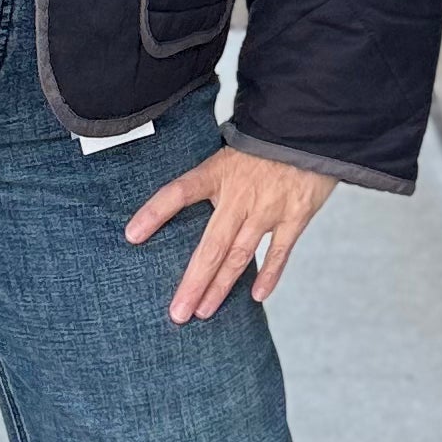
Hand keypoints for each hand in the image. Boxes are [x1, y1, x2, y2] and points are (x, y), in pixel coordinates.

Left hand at [122, 147, 335, 322]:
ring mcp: (268, 208)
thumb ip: (211, 175)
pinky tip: (255, 296)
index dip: (154, 212)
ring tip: (203, 312)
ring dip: (220, 287)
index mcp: (218, 172)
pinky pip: (279, 252)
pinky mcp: (295, 216)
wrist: (310, 128)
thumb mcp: (230, 148)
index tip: (132, 235)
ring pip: (239, 255)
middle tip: (177, 313)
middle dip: (193, 283)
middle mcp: (240, 194)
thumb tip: (183, 195)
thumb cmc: (266, 141)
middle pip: (211, 246)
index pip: (178, 192)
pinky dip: (269, 275)